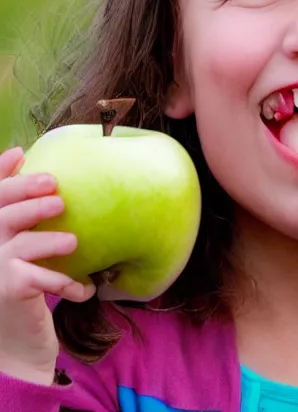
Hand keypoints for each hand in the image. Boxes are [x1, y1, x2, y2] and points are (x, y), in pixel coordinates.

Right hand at [0, 146, 94, 383]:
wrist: (18, 349)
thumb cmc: (25, 290)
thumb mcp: (22, 252)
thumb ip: (24, 217)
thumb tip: (31, 167)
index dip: (0, 174)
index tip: (19, 153)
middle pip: (1, 214)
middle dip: (28, 195)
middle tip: (57, 189)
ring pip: (20, 245)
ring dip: (49, 240)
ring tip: (72, 242)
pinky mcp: (10, 293)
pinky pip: (38, 279)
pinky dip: (64, 282)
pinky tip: (84, 290)